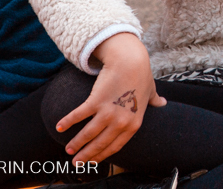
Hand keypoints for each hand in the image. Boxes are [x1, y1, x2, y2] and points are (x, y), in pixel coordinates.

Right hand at [54, 33, 165, 164]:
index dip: (102, 156)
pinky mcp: (96, 100)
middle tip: (76, 162)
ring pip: (88, 134)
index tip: (93, 162)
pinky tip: (59, 127)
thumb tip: (163, 102)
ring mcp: (108, 112)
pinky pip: (79, 115)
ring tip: (68, 150)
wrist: (131, 59)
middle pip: (100, 144)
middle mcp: (121, 122)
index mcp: (134, 123)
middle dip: (86, 155)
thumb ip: (154, 100)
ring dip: (76, 143)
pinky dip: (67, 122)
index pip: (115, 146)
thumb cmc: (141, 74)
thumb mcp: (150, 91)